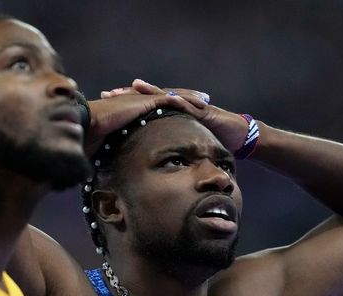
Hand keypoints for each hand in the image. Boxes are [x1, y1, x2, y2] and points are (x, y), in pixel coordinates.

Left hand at [101, 79, 249, 153]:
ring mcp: (191, 106)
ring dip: (152, 91)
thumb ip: (165, 148)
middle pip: (149, 98)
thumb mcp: (182, 146)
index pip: (142, 107)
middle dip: (129, 94)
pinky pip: (189, 106)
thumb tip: (143, 163)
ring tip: (135, 85)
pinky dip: (179, 101)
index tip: (104, 103)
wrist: (239, 137)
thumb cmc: (211, 142)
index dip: (123, 104)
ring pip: (167, 96)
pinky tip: (168, 99)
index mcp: (169, 115)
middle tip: (109, 92)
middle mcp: (178, 106)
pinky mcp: (204, 111)